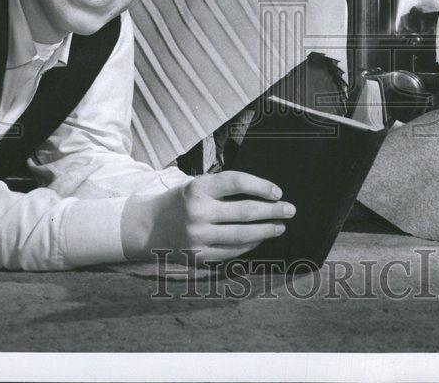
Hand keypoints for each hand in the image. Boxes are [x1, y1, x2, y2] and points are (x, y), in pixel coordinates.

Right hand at [122, 171, 294, 263]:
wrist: (147, 228)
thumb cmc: (180, 201)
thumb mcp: (196, 185)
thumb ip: (224, 188)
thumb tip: (263, 194)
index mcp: (197, 188)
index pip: (236, 182)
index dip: (261, 186)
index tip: (277, 191)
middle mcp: (198, 212)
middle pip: (245, 211)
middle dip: (272, 211)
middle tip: (290, 210)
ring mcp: (198, 236)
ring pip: (242, 235)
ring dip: (266, 230)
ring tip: (280, 226)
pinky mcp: (199, 256)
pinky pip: (232, 252)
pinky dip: (250, 246)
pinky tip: (260, 239)